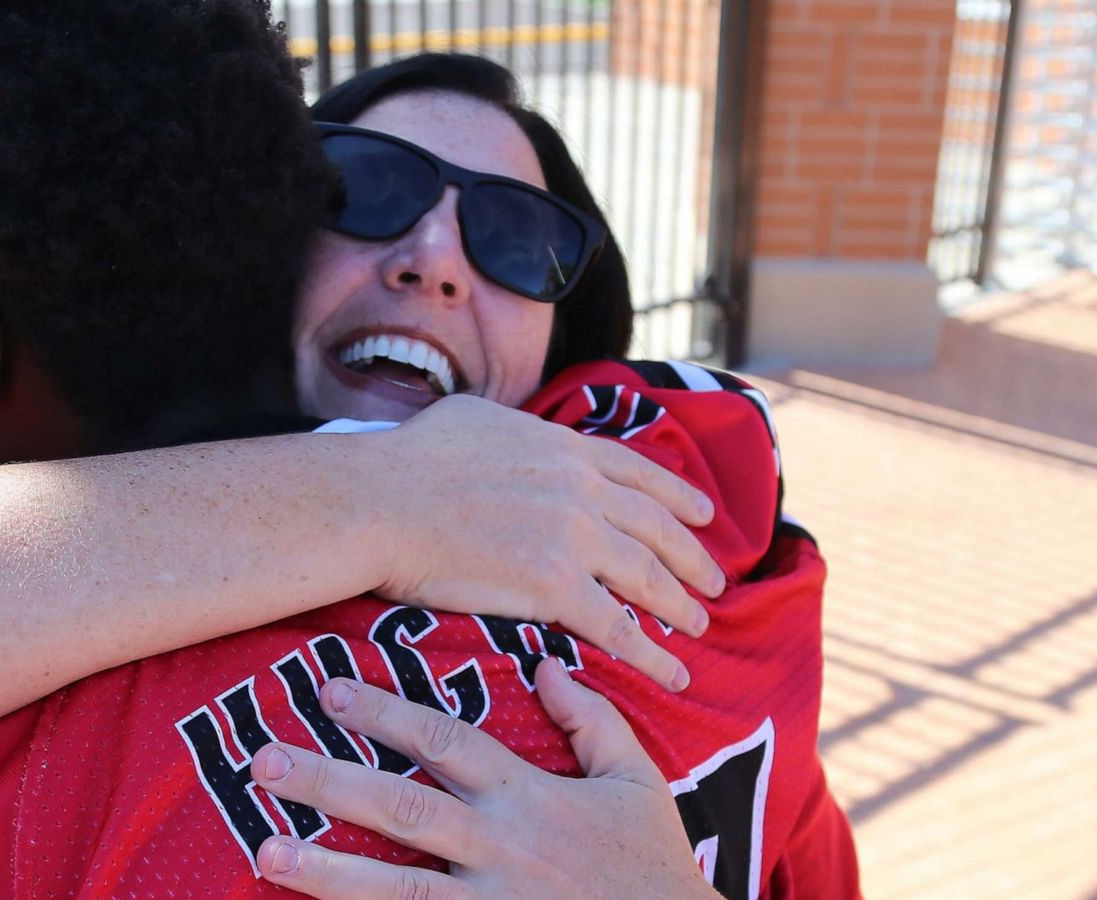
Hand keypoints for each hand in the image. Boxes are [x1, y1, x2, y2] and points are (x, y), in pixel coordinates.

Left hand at [251, 670, 715, 898]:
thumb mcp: (638, 783)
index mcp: (531, 799)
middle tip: (264, 760)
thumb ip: (592, 722)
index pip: (446, 743)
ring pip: (395, 887)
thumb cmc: (653, 867)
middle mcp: (502, 850)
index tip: (329, 688)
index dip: (385, 712)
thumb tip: (544, 664)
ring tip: (264, 851)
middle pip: (402, 808)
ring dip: (325, 869)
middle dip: (330, 781)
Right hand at [365, 394, 724, 690]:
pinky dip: (652, 654)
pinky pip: (619, 626)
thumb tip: (515, 435)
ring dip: (679, 606)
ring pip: (647, 577)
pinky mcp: (555, 586)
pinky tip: (673, 672)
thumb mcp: (476, 418)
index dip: (678, 498)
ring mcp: (573, 537)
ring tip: (698, 626)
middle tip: (714, 582)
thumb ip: (514, 430)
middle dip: (692, 558)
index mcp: (564, 448)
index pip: (639, 473)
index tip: (704, 516)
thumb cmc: (408, 460)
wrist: (382, 502)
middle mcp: (581, 489)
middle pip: (656, 527)